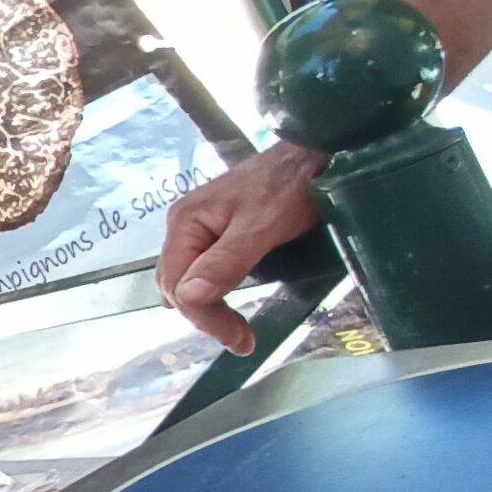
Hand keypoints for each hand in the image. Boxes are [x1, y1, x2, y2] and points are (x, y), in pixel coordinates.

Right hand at [156, 141, 322, 352]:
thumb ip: (225, 262)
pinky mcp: (214, 227)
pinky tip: (223, 299)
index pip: (178, 286)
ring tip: (234, 325)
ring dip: (205, 305)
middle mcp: (182, 224)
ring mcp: (196, 225)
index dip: (204, 317)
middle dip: (204, 315)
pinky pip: (198, 267)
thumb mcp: (262, 226)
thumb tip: (187, 298)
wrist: (315, 150)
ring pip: (185, 278)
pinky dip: (209, 289)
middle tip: (242, 338)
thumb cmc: (291, 186)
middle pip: (176, 285)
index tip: (240, 340)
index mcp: (185, 223)